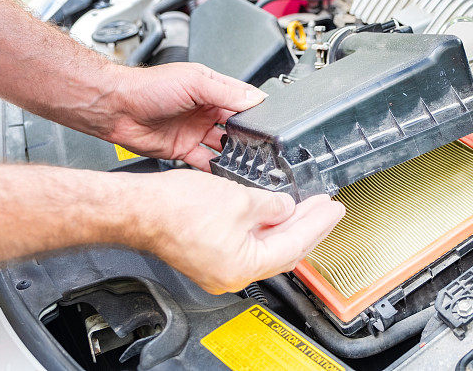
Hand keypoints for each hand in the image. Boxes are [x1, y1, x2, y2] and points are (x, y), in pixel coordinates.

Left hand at [106, 63, 265, 170]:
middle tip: (261, 147)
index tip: (270, 123)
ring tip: (247, 162)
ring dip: (233, 154)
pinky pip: (204, 162)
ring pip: (222, 146)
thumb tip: (255, 98)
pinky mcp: (182, 149)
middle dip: (248, 136)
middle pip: (235, 126)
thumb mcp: (194, 82)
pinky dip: (215, 169)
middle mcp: (205, 110)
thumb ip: (226, 92)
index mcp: (211, 89)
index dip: (256, 111)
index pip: (242, 100)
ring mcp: (194, 130)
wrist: (115, 108)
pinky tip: (225, 173)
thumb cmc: (147, 87)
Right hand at [132, 170, 344, 293]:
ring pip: (266, 247)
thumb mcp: (240, 198)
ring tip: (306, 206)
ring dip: (287, 225)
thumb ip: (272, 205)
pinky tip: (273, 211)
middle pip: (284, 250)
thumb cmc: (175, 208)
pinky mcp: (210, 256)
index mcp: (244, 266)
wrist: (138, 208)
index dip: (318, 223)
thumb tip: (286, 207)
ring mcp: (220, 268)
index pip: (295, 244)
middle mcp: (232, 275)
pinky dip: (265, 227)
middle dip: (309, 226)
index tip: (333, 208)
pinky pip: (248, 244)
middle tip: (327, 208)